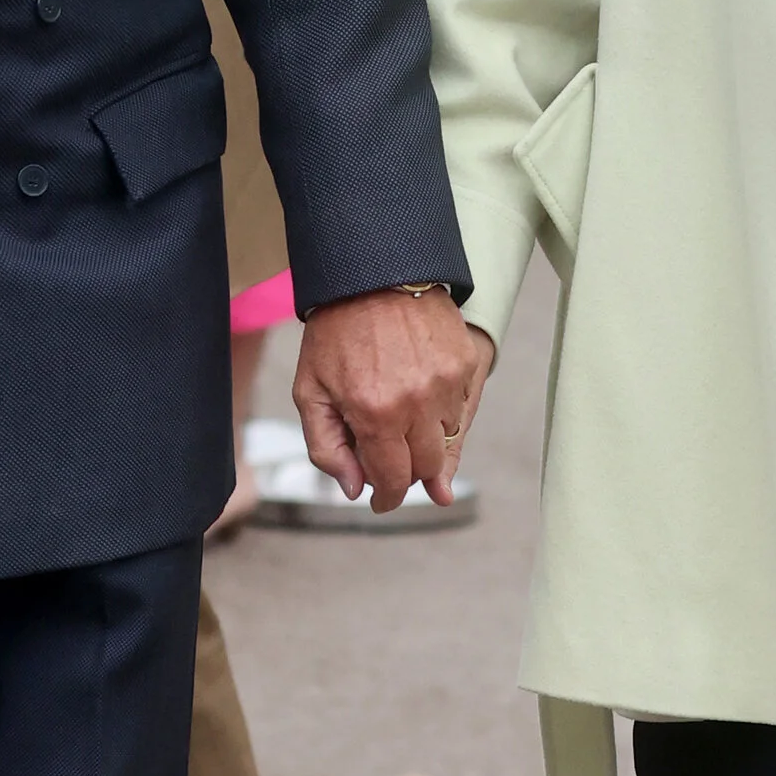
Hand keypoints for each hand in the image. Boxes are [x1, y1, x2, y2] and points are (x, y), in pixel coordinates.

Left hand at [293, 290, 493, 512]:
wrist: (371, 272)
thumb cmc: (334, 332)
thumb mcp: (309, 391)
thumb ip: (327, 447)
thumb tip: (356, 489)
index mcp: (375, 413)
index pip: (393, 480)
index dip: (387, 499)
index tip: (381, 502)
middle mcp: (417, 403)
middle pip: (426, 469)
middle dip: (407, 477)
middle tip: (391, 469)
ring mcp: (447, 383)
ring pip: (447, 441)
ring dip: (426, 444)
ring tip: (402, 423)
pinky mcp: (466, 363)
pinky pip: (462, 409)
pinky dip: (444, 415)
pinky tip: (422, 400)